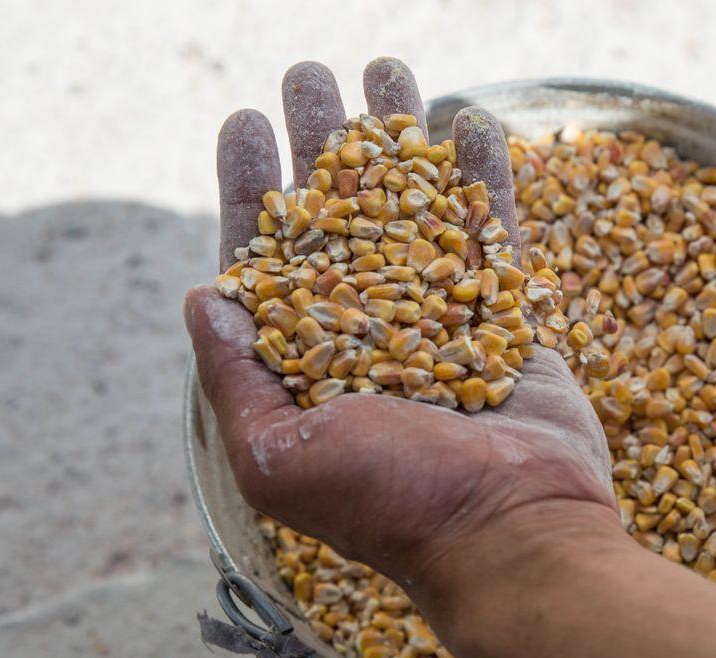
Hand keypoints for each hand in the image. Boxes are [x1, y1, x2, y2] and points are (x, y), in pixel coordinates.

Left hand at [184, 58, 618, 587]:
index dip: (253, 190)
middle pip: (340, 217)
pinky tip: (470, 119)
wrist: (512, 534)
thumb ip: (237, 380)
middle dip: (323, 144)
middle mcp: (371, 333)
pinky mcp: (507, 316)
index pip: (269, 259)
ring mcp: (442, 319)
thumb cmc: (391, 504)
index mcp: (309, 363)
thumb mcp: (280, 457)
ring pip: (414, 207)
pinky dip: (482, 176)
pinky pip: (494, 230)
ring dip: (398, 138)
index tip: (245, 123)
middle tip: (310, 76)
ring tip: (384, 66)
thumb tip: (203, 298)